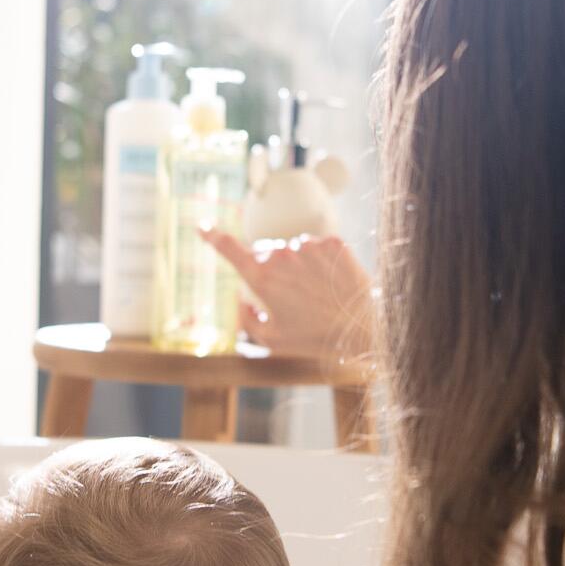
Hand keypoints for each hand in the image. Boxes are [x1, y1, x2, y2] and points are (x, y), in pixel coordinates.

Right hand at [200, 230, 375, 360]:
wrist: (361, 327)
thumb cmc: (314, 338)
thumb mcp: (272, 339)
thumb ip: (246, 319)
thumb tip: (240, 300)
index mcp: (261, 278)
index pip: (230, 249)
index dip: (213, 236)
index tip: (203, 226)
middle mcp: (281, 256)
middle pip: (264, 254)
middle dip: (269, 270)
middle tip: (289, 298)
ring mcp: (307, 246)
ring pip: (291, 250)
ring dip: (296, 265)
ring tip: (314, 293)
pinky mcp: (332, 242)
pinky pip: (316, 247)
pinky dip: (318, 261)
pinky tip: (329, 282)